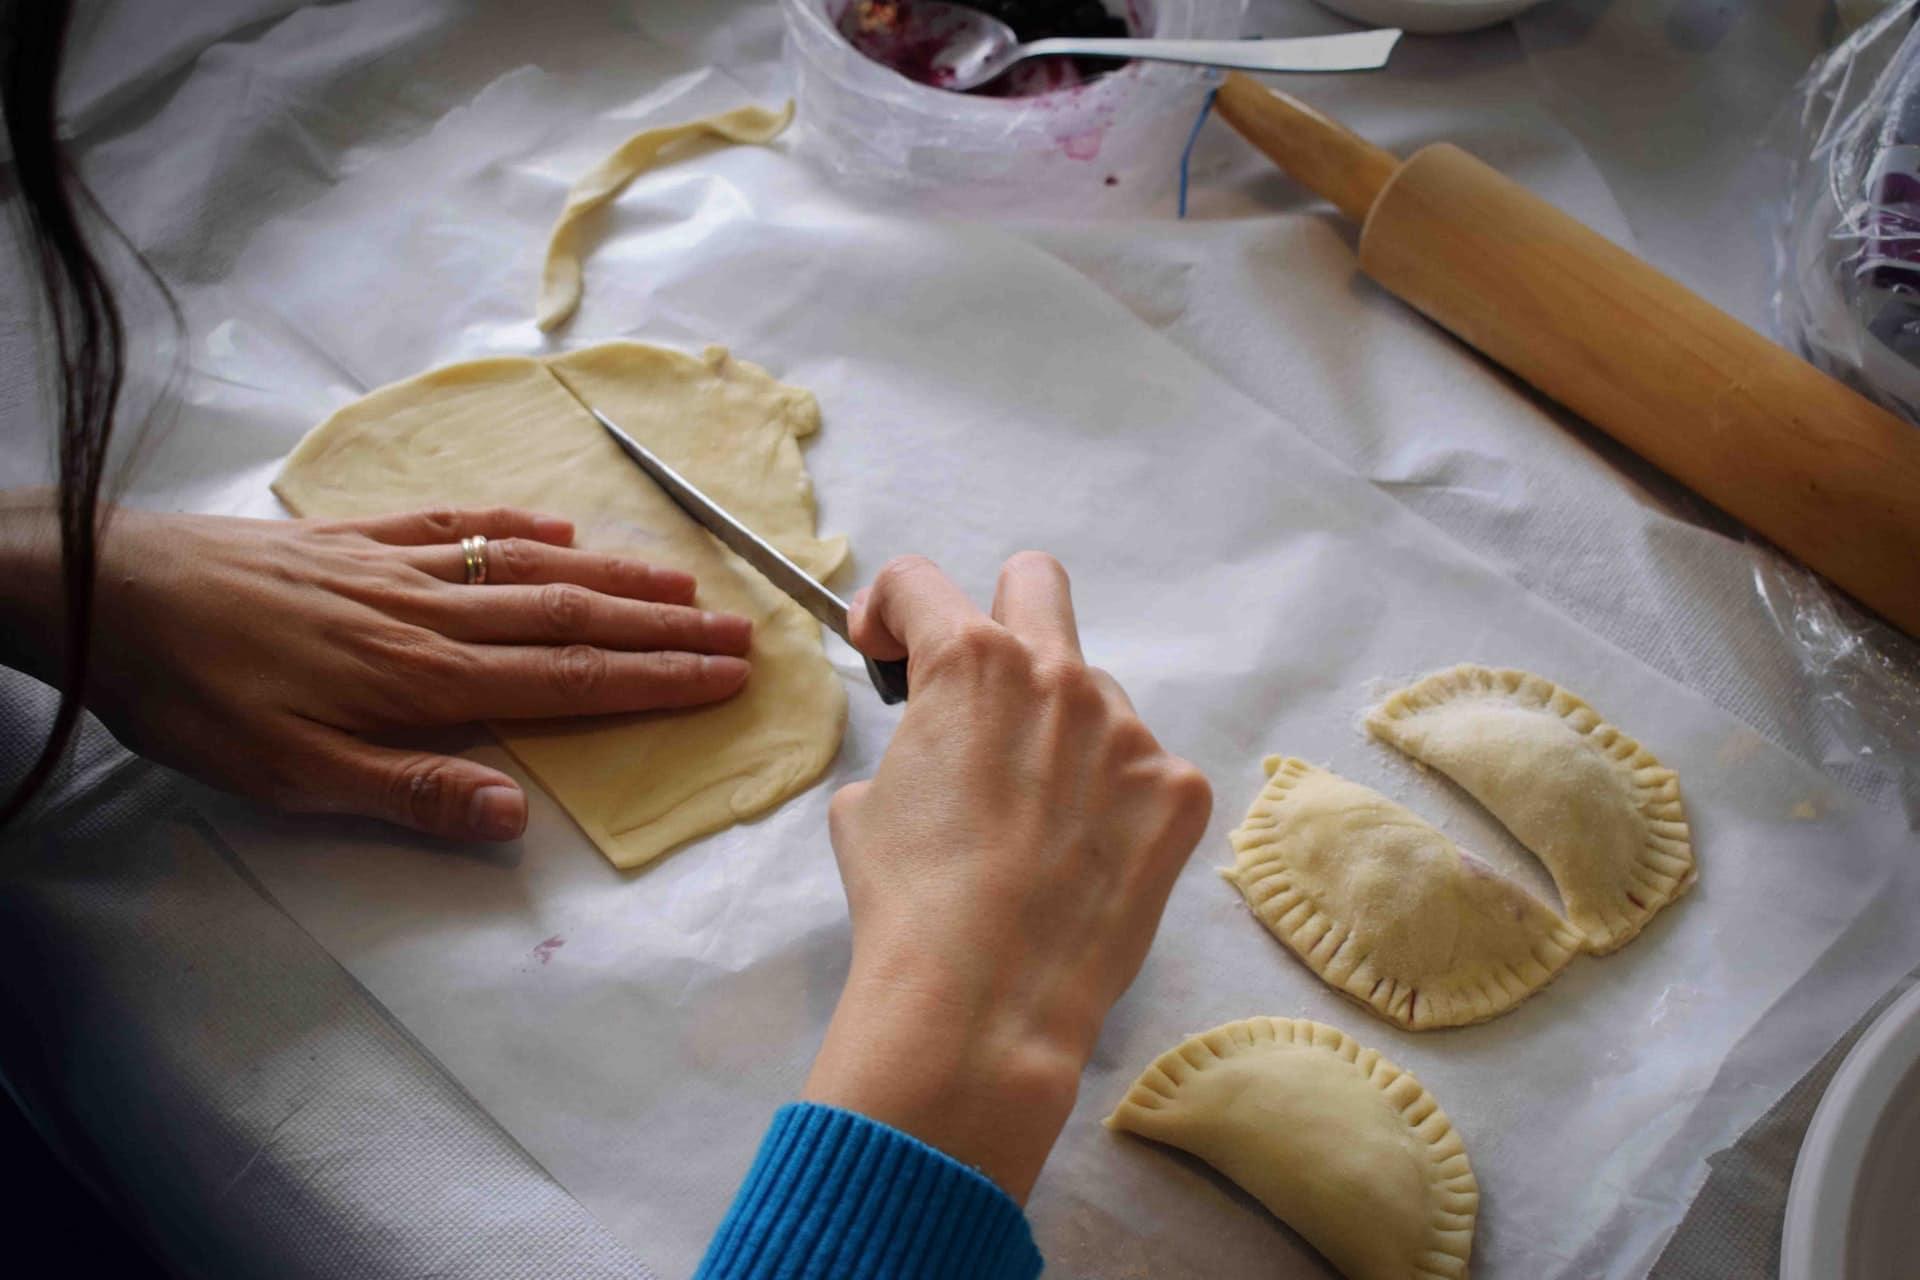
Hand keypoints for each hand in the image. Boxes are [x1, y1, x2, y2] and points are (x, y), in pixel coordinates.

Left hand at [0, 496, 752, 840]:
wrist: (108, 591)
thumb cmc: (194, 697)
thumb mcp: (287, 775)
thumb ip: (406, 790)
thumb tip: (516, 818)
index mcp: (424, 678)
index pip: (567, 680)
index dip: (654, 680)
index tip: (726, 677)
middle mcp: (430, 613)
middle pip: (570, 617)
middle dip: (662, 628)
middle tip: (740, 629)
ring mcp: (396, 566)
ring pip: (528, 567)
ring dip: (614, 576)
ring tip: (682, 582)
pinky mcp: (355, 538)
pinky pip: (457, 525)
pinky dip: (518, 527)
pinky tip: (556, 530)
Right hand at [802, 553, 1211, 1202]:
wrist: (985, 1003)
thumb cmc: (908, 904)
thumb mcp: (864, 808)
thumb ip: (907, 745)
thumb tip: (932, 752)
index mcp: (969, 663)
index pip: (919, 582)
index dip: (888, 609)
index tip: (886, 652)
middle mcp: (1058, 676)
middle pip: (1035, 583)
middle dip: (997, 614)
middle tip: (981, 687)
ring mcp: (1129, 731)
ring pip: (1093, 697)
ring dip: (1060, 735)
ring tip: (1033, 825)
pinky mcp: (1179, 791)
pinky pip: (1140, 770)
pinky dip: (1110, 801)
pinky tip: (1081, 860)